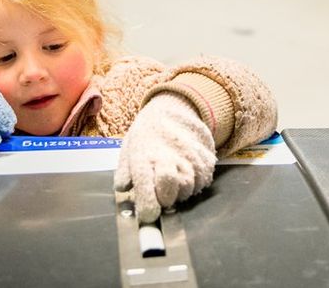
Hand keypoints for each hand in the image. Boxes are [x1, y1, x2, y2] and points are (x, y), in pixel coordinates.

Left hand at [114, 93, 216, 222]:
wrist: (174, 111)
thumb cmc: (147, 137)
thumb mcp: (129, 150)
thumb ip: (124, 172)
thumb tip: (122, 188)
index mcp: (144, 156)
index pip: (146, 185)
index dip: (148, 205)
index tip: (149, 216)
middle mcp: (168, 156)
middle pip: (171, 185)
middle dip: (166, 198)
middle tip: (162, 196)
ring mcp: (189, 157)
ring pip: (188, 188)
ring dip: (179, 192)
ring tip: (172, 180)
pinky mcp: (206, 160)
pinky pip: (202, 183)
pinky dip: (193, 184)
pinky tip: (185, 173)